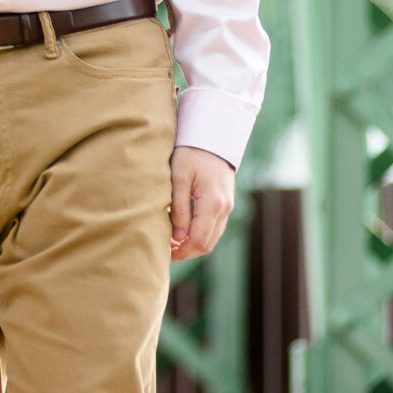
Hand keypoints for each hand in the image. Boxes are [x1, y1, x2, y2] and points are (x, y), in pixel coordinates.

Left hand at [169, 145, 234, 260]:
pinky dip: (200, 235)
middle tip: (165, 252)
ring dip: (193, 245)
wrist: (211, 139)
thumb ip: (178, 209)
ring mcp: (228, 208)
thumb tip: (176, 238)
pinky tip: (182, 233)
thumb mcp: (178, 178)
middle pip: (207, 244)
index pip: (199, 240)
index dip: (182, 251)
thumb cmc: (191, 154)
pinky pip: (214, 228)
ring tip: (171, 243)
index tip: (164, 253)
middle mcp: (225, 209)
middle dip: (187, 252)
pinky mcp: (225, 205)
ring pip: (212, 238)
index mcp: (213, 204)